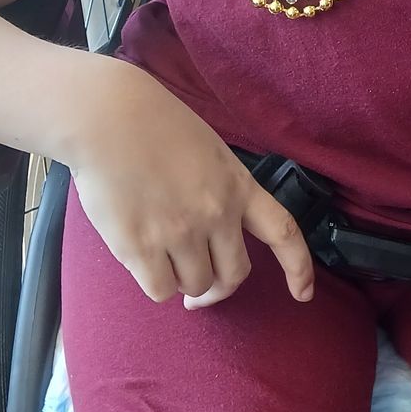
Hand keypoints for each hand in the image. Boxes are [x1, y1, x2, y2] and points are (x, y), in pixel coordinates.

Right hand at [63, 59, 314, 308]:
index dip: (299, 268)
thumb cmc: (155, 126)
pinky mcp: (140, 247)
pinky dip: (156, 283)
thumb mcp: (210, 152)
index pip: (283, 233)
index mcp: (238, 186)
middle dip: (218, 288)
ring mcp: (179, 232)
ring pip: (195, 285)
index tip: (304, 294)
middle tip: (200, 290)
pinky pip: (160, 291)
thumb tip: (216, 239)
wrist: (106, 117)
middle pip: (234, 274)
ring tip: (162, 254)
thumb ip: (222, 192)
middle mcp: (216, 213)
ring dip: (183, 281)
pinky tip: (144, 259)